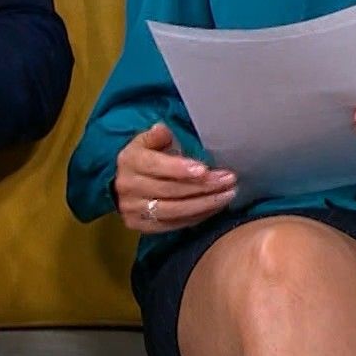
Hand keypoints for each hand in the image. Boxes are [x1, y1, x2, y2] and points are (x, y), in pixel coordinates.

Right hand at [112, 123, 238, 233]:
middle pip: (169, 190)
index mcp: (130, 161)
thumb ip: (157, 136)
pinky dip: (198, 216)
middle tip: (228, 180)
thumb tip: (162, 130)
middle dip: (202, 186)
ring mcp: (133, 209)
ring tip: (228, 194)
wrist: (127, 183)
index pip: (155, 165)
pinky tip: (215, 207)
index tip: (204, 169)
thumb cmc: (146, 157)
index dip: (179, 168)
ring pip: (174, 210)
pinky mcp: (142, 226)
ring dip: (205, 204)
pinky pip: (174, 225)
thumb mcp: (149, 140)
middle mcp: (128, 187)